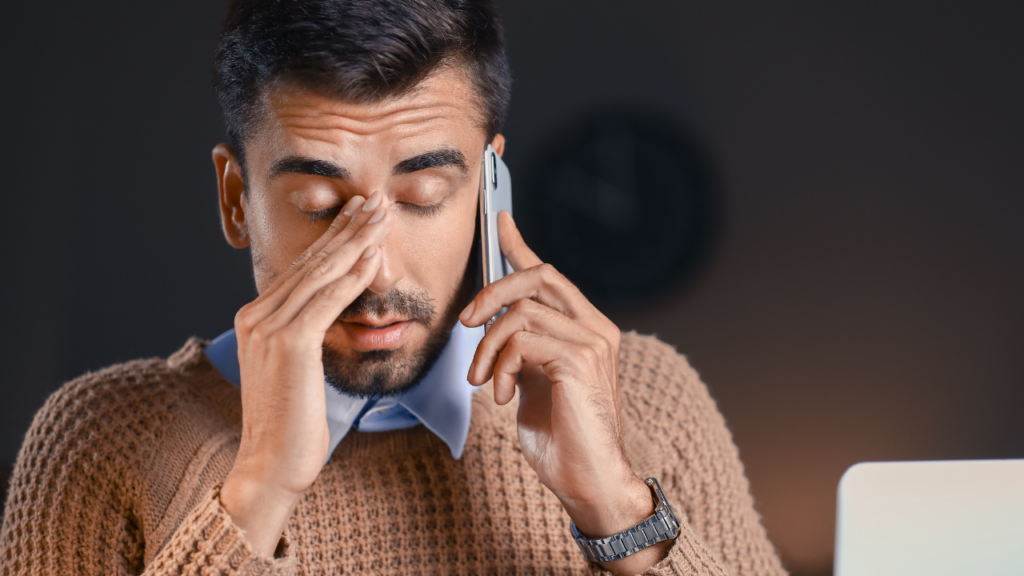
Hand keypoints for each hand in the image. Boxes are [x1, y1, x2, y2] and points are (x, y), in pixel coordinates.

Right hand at [220, 192, 393, 555]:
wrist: (270, 465)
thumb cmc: (291, 423)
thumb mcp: (295, 369)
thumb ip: (305, 334)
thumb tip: (330, 310)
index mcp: (256, 317)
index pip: (303, 267)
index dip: (334, 237)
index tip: (359, 214)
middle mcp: (257, 314)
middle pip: (312, 261)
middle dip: (348, 227)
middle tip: (376, 200)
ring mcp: (269, 327)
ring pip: (322, 273)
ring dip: (357, 240)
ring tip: (382, 215)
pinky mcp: (289, 343)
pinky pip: (329, 300)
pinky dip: (354, 276)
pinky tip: (374, 256)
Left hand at [460, 211, 671, 572]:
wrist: (588, 481)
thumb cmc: (560, 437)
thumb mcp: (532, 381)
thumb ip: (522, 348)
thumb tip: (492, 322)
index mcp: (585, 328)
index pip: (549, 275)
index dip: (520, 245)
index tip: (499, 220)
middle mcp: (596, 327)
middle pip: (538, 276)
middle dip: (492, 290)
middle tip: (466, 322)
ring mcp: (593, 342)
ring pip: (522, 311)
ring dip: (487, 346)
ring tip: (480, 380)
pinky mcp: (580, 360)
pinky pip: (523, 340)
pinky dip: (499, 365)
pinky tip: (499, 395)